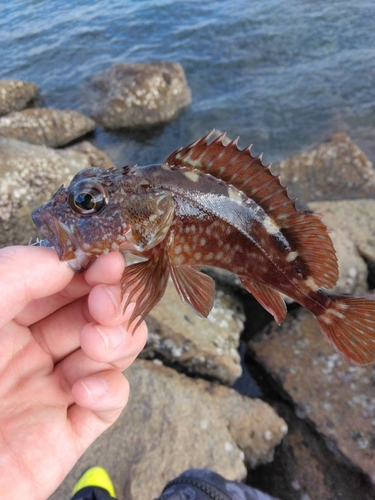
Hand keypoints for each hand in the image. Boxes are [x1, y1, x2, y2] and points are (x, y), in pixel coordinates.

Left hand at [0, 246, 147, 498]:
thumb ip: (11, 278)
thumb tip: (64, 261)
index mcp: (2, 318)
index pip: (58, 280)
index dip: (87, 267)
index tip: (106, 260)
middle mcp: (29, 350)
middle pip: (93, 311)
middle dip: (109, 301)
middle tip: (105, 302)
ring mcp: (50, 389)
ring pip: (111, 349)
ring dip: (115, 340)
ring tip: (95, 343)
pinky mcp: (67, 430)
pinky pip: (110, 400)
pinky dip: (109, 388)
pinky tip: (83, 390)